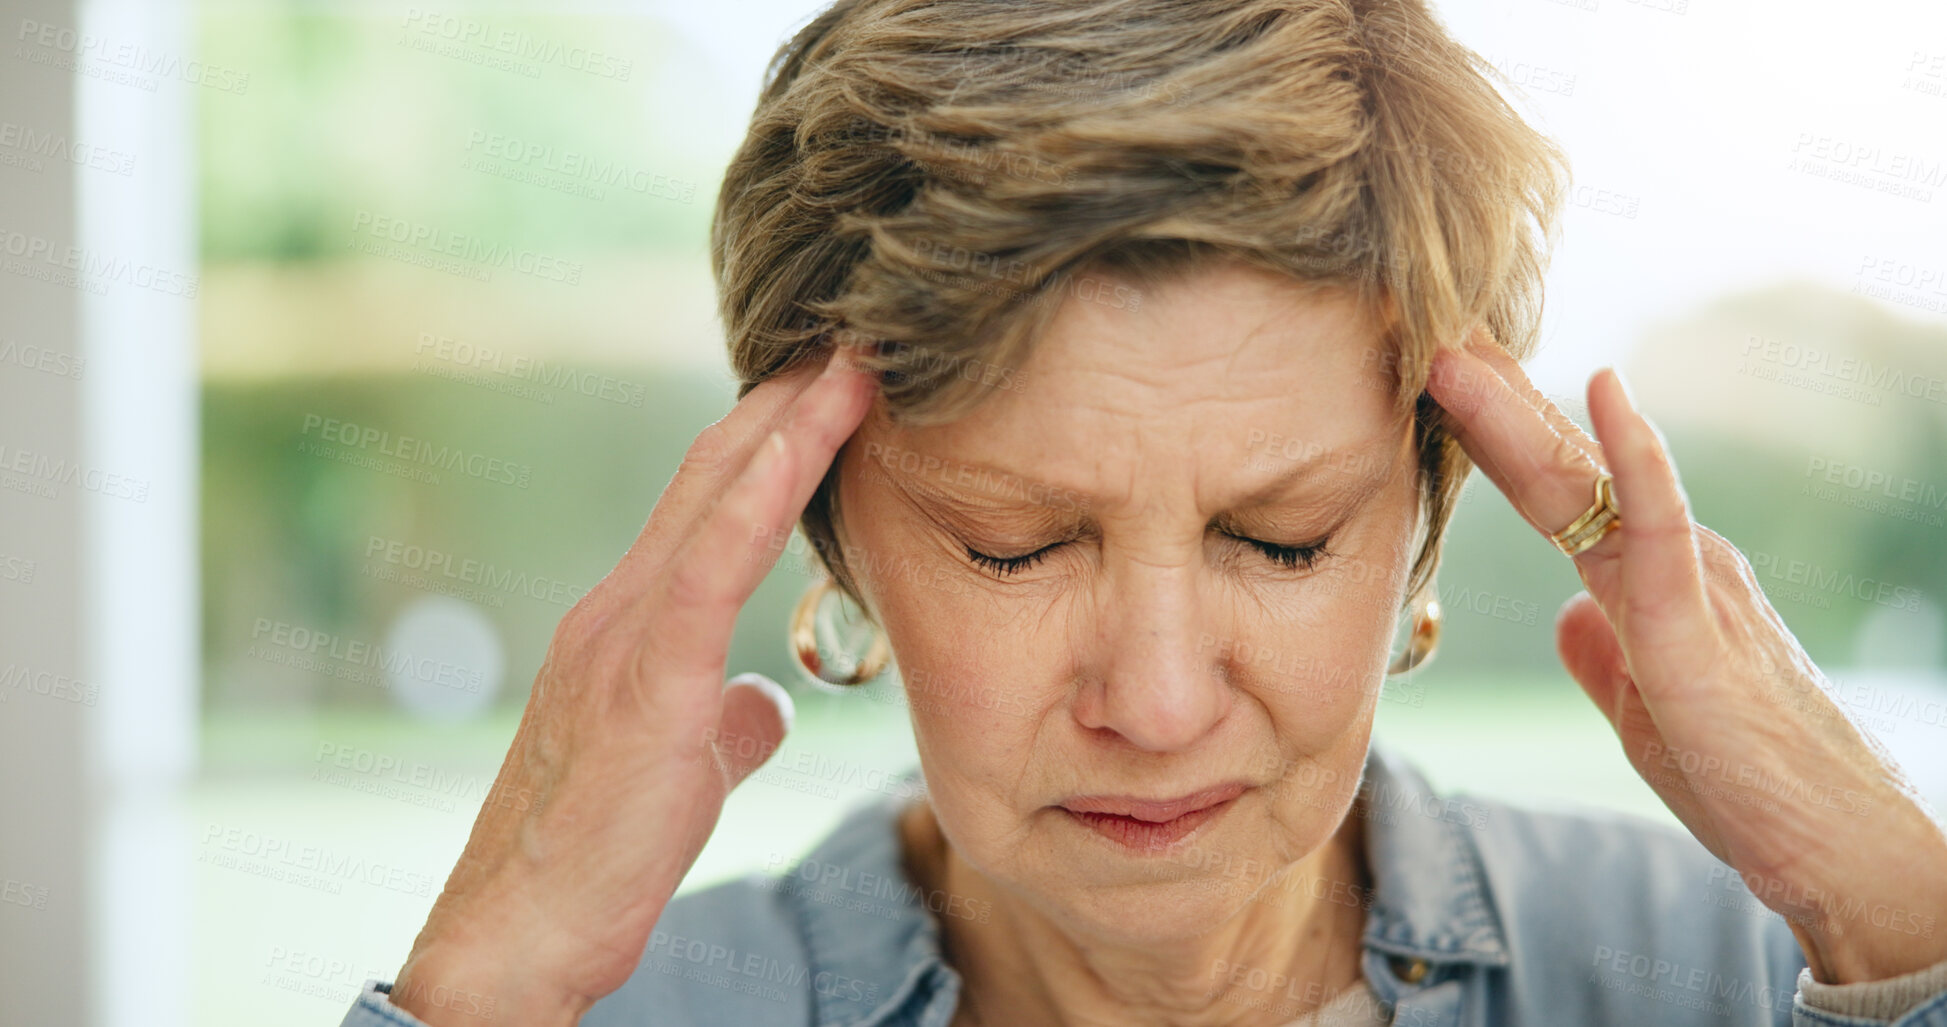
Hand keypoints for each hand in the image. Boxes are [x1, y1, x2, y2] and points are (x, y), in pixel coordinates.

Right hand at [387, 344, 877, 1025]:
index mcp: (632, 623)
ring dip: (791, 425)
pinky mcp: (642, 680)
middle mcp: (619, 607)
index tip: (835, 384)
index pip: (711, 501)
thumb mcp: (679, 767)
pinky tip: (807, 443)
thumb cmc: (595, 854)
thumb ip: (722, 717)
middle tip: (856, 339)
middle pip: (714, 474)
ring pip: (715, 499)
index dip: (773, 435)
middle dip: (788, 402)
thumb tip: (766, 701)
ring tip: (855, 363)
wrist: (520, 932)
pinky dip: (761, 496)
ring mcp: (623, 635)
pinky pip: (710, 569)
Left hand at [1426, 328, 1946, 984]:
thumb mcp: (1645, 712)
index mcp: (1646, 583)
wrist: (1836, 850)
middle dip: (1493, 402)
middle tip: (1430, 333)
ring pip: (1590, 480)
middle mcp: (1669, 562)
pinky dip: (1632, 454)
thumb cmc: (1748, 782)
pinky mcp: (1699, 624)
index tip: (1443, 381)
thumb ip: (1604, 657)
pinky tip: (1604, 390)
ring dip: (1518, 414)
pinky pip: (1660, 523)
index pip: (1558, 494)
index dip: (1496, 437)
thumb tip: (1566, 617)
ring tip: (1458, 353)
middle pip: (1561, 468)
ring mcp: (1689, 582)